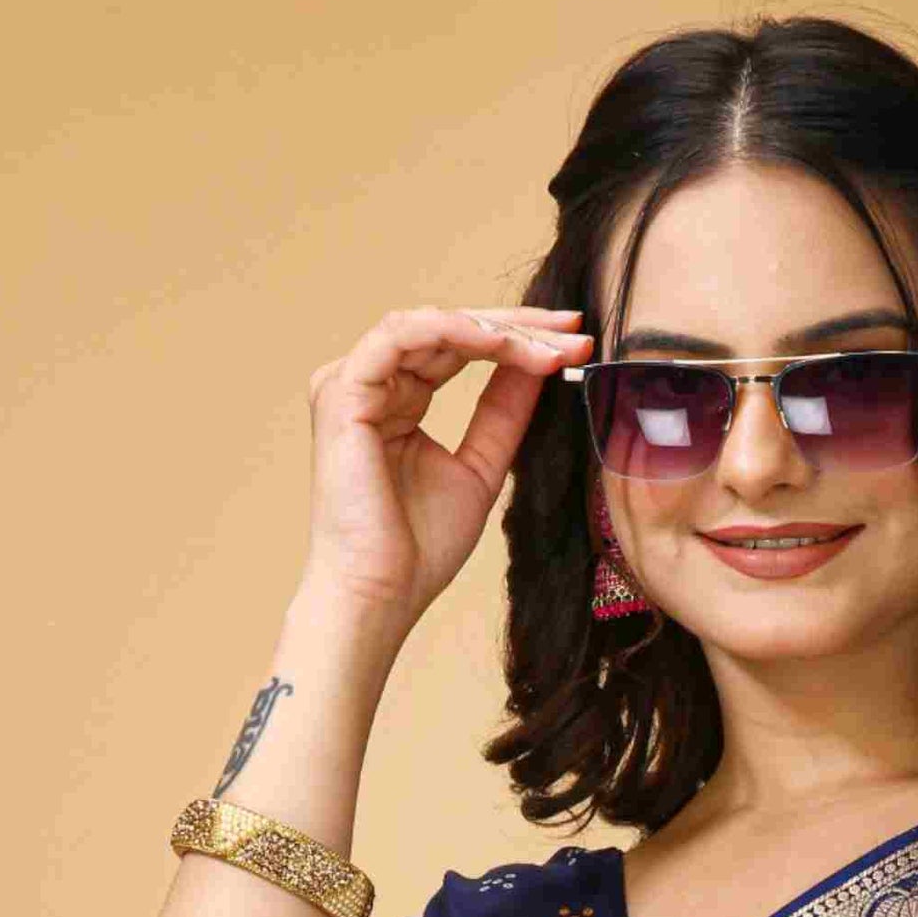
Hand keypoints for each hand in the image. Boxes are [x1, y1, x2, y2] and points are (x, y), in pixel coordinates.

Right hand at [297, 302, 593, 632]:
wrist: (382, 592)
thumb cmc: (420, 548)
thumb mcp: (482, 466)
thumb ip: (504, 412)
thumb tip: (540, 364)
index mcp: (396, 399)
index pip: (459, 348)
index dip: (518, 340)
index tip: (574, 342)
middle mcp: (370, 383)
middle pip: (448, 328)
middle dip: (517, 326)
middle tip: (574, 330)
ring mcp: (350, 383)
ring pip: (429, 324)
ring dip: (495, 328)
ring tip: (548, 345)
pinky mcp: (343, 390)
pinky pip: (402, 336)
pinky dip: (456, 333)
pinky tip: (503, 344)